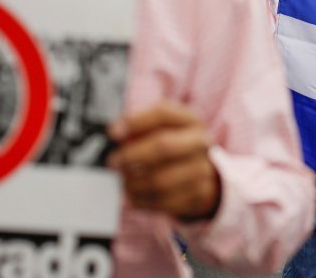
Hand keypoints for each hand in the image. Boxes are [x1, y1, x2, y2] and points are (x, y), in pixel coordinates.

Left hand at [108, 102, 220, 219]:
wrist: (201, 170)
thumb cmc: (173, 144)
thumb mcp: (162, 127)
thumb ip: (139, 126)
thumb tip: (117, 132)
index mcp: (190, 120)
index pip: (163, 114)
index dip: (135, 122)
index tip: (113, 132)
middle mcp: (200, 142)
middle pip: (163, 147)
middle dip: (132, 155)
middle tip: (114, 161)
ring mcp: (202, 169)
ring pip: (160, 180)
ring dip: (133, 181)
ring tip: (124, 179)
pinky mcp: (197, 194)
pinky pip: (162, 202)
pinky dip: (140, 199)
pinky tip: (134, 192)